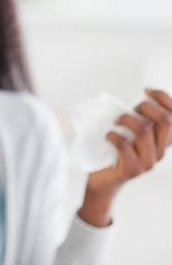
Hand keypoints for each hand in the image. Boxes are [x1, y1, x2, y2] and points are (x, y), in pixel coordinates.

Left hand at [79, 88, 171, 225]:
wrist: (104, 179)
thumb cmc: (116, 150)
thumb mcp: (131, 131)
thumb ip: (138, 118)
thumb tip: (138, 96)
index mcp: (164, 138)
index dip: (164, 97)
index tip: (146, 90)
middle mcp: (161, 150)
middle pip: (165, 121)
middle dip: (146, 107)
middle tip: (129, 110)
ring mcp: (148, 161)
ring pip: (144, 131)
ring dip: (127, 120)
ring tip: (116, 122)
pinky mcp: (132, 169)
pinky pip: (125, 147)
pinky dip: (114, 136)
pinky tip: (108, 136)